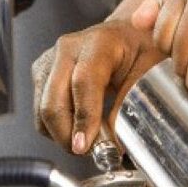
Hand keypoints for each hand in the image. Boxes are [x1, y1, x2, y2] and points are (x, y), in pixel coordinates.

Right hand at [32, 17, 164, 155]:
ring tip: (89, 140)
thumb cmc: (139, 47)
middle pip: (53, 102)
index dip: (84, 118)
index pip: (83, 83)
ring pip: (43, 112)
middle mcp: (67, 48)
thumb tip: (114, 140)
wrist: (126, 33)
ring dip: (62, 135)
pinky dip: (56, 128)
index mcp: (98, 42)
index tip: (86, 146)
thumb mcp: (147, 71)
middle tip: (91, 153)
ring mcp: (50, 60)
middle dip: (68, 136)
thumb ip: (130, 103)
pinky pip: (40, 112)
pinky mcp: (42, 74)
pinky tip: (78, 126)